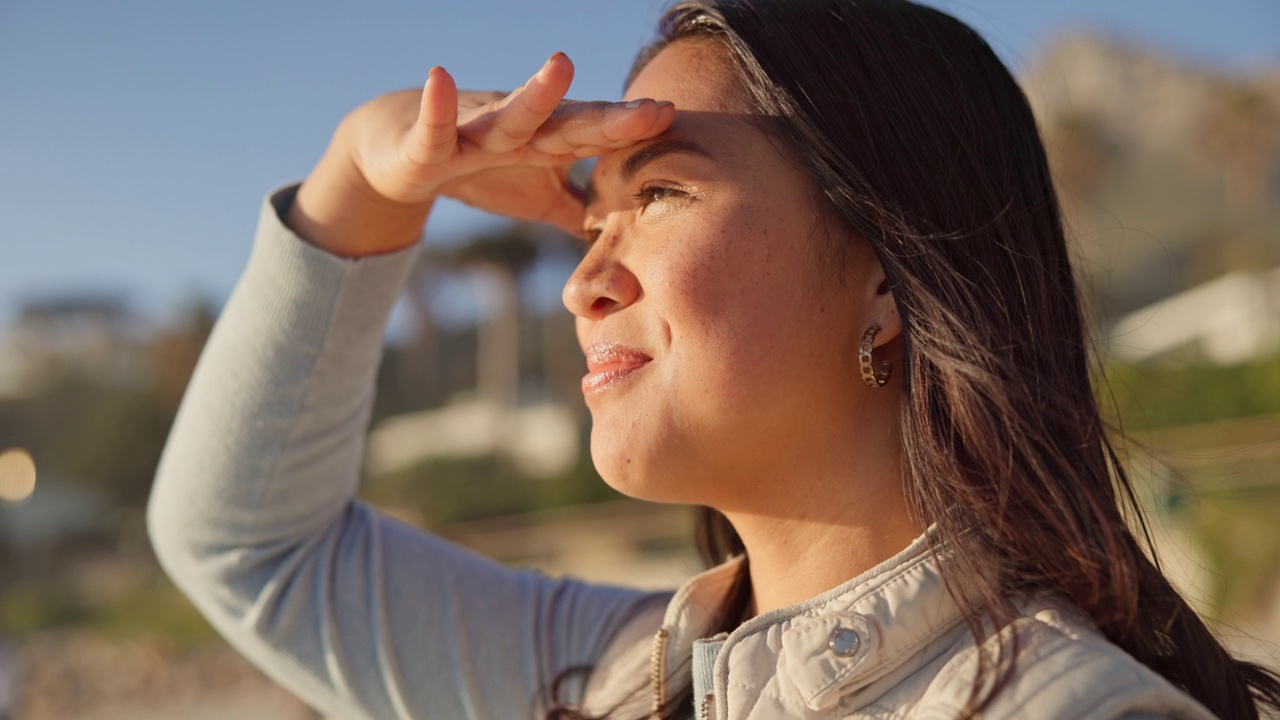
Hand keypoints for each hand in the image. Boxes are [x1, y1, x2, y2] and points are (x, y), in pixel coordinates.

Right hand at [290, 53, 674, 255]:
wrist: (403, 152)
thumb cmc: (481, 169)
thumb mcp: (538, 200)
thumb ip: (580, 213)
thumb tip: (626, 241)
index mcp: (547, 142)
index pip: (598, 137)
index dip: (633, 131)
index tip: (674, 119)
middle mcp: (518, 129)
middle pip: (570, 123)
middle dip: (611, 119)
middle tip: (653, 112)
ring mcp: (474, 131)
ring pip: (510, 115)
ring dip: (535, 93)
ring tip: (562, 64)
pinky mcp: (428, 143)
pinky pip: (433, 127)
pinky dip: (435, 106)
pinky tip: (439, 77)